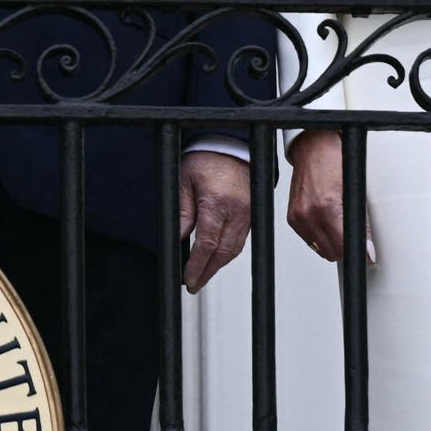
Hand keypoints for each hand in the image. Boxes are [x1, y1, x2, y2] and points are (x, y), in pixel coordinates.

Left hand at [177, 149, 252, 292]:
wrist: (231, 146)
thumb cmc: (206, 159)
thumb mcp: (184, 180)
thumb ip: (182, 211)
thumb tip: (178, 239)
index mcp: (217, 203)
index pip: (207, 244)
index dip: (197, 266)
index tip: (188, 279)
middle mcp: (236, 211)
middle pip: (223, 253)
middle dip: (208, 273)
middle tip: (194, 285)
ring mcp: (248, 214)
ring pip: (234, 250)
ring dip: (218, 266)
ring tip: (203, 276)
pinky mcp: (252, 214)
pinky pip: (241, 240)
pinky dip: (228, 253)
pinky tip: (216, 259)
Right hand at [284, 128, 370, 265]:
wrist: (313, 147)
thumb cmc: (333, 161)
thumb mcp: (354, 190)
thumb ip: (360, 223)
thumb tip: (367, 249)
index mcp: (326, 208)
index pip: (343, 248)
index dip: (357, 250)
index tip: (364, 250)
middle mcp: (308, 214)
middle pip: (331, 253)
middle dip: (344, 247)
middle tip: (351, 233)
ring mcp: (297, 216)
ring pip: (319, 249)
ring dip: (331, 243)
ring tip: (337, 224)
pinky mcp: (292, 217)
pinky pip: (309, 240)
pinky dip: (319, 236)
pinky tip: (325, 221)